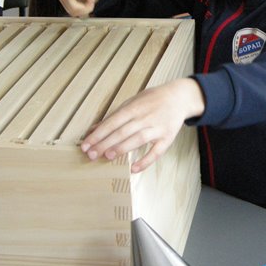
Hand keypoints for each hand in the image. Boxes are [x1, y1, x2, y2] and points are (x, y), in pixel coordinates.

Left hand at [80, 78, 204, 172]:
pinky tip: (134, 168)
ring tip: (107, 157)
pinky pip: (157, 151)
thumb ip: (115, 116)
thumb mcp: (133, 102)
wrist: (179, 97)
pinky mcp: (167, 138)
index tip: (85, 144)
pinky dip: (146, 161)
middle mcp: (145, 117)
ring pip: (138, 139)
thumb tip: (94, 128)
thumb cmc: (153, 100)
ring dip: (122, 148)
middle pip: (122, 131)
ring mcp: (157, 128)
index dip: (98, 134)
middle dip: (105, 143)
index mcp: (135, 107)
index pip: (113, 121)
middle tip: (90, 154)